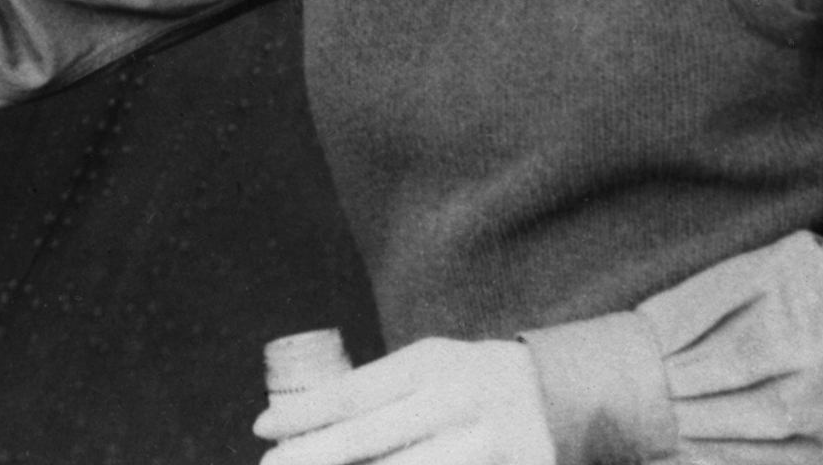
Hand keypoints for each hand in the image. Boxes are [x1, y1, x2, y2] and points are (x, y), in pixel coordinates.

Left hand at [253, 338, 556, 464]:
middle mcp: (452, 404)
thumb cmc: (472, 380)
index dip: (303, 416)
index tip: (261, 429)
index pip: (352, 394)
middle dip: (311, 459)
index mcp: (429, 366)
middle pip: (366, 442)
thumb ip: (380, 393)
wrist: (561, 395)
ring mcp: (481, 447)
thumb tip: (306, 426)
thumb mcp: (429, 366)